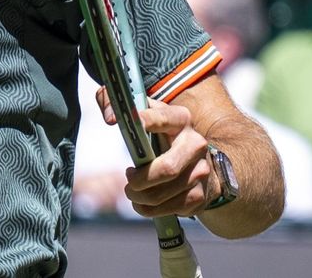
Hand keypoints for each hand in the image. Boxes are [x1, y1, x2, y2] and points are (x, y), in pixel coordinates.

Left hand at [94, 87, 214, 217]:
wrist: (190, 157)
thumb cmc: (154, 131)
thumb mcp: (139, 111)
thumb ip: (114, 101)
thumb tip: (110, 117)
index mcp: (179, 118)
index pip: (161, 118)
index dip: (142, 121)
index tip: (117, 123)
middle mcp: (195, 143)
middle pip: (167, 168)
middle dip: (140, 179)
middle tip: (128, 177)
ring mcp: (201, 170)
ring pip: (165, 193)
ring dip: (140, 196)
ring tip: (132, 190)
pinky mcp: (201, 194)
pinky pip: (172, 208)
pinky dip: (150, 209)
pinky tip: (144, 201)